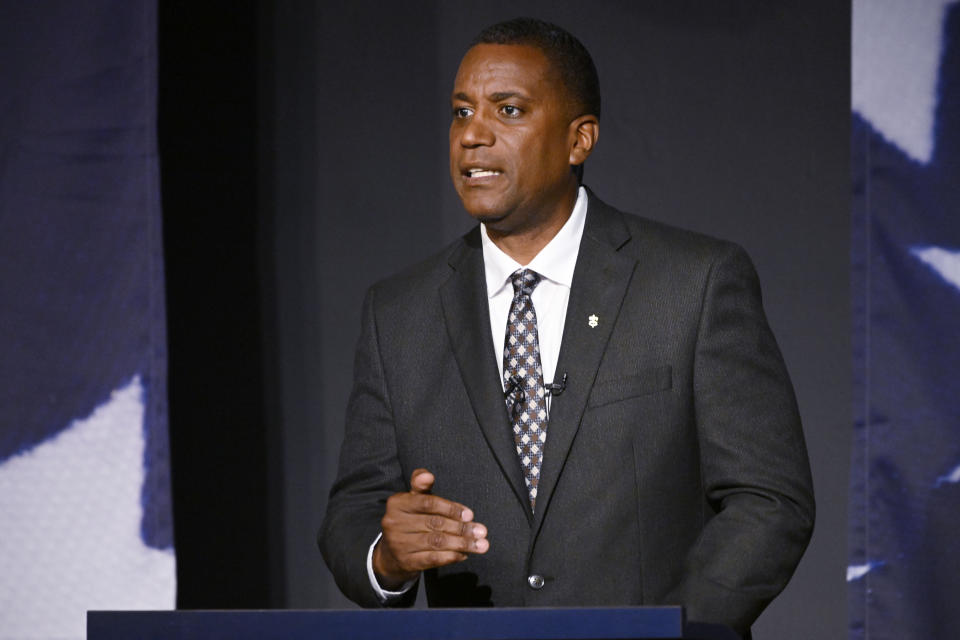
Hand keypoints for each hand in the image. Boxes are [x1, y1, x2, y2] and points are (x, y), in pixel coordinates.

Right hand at [373, 468, 488, 588]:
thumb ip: (421, 485)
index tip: (470, 514)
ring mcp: (399, 544)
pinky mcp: (406, 562)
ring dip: (462, 543)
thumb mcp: (414, 499)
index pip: (427, 503)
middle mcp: (394, 523)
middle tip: (481, 531)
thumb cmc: (410, 519)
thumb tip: (427, 475)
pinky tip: (464, 554)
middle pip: (434, 523)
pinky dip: (452, 556)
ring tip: (480, 544)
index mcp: (397, 503)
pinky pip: (433, 559)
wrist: (392, 553)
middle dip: (461, 528)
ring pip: (436, 542)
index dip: (450, 508)